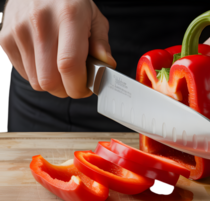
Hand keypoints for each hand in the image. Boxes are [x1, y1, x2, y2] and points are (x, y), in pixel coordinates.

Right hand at [0, 0, 115, 98]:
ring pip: (36, 82)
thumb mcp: (94, 16)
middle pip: (50, 80)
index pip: (69, 65)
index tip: (86, 89)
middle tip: (75, 81)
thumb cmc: (69, 3)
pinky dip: (38, 74)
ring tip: (60, 67)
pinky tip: (46, 59)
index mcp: (68, 17)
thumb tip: (106, 65)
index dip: (79, 86)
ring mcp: (18, 31)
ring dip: (52, 83)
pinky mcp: (4, 39)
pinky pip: (24, 74)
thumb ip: (101, 43)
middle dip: (66, 89)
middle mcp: (40, 23)